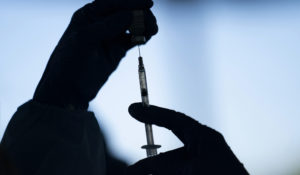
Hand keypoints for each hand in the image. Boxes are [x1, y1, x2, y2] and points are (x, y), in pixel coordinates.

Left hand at [33, 0, 157, 108]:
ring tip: (153, 30)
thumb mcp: (84, 40)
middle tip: (151, 22)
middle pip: (125, 12)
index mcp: (89, 15)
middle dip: (140, 14)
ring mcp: (110, 37)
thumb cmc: (69, 62)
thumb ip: (106, 26)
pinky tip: (147, 37)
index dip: (131, 1)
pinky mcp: (117, 50)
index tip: (148, 3)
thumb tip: (129, 14)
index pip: (113, 3)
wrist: (69, 89)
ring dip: (143, 25)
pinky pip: (132, 40)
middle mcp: (101, 23)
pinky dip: (141, 37)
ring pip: (131, 26)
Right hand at [126, 103, 248, 174]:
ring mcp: (197, 167)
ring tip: (136, 174)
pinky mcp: (192, 173)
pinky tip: (150, 174)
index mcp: (204, 139)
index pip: (174, 120)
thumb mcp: (190, 170)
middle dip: (146, 165)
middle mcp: (200, 152)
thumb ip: (163, 166)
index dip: (152, 114)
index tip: (132, 109)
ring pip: (167, 169)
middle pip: (165, 156)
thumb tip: (133, 170)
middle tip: (128, 173)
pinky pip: (172, 172)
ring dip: (152, 173)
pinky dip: (162, 174)